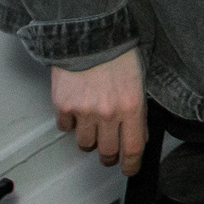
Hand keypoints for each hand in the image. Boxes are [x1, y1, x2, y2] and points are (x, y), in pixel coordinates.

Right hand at [52, 49, 146, 172]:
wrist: (89, 34)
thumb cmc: (119, 52)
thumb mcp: (139, 80)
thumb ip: (137, 108)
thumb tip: (137, 130)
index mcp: (132, 106)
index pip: (133, 147)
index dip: (131, 164)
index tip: (129, 169)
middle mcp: (108, 114)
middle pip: (107, 151)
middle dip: (110, 157)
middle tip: (110, 155)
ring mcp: (83, 112)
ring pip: (85, 143)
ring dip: (90, 140)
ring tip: (93, 130)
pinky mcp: (63, 106)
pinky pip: (66, 128)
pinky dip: (71, 124)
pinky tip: (76, 113)